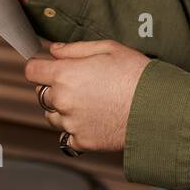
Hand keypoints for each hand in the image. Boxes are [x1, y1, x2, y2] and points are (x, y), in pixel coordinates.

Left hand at [25, 41, 150, 152]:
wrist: (157, 108)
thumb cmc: (136, 74)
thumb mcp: (108, 48)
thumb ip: (75, 49)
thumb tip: (54, 50)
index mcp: (66, 75)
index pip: (31, 70)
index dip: (39, 66)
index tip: (46, 67)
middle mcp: (63, 100)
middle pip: (41, 94)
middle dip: (54, 87)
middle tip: (78, 83)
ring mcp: (71, 123)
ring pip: (52, 117)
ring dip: (62, 109)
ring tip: (88, 102)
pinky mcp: (82, 141)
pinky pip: (67, 137)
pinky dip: (75, 129)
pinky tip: (93, 119)